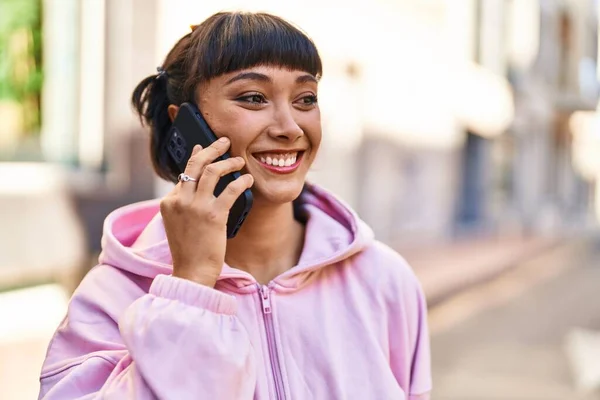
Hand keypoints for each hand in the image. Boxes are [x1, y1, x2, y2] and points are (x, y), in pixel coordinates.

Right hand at [160, 138, 253, 286]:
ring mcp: (195, 207)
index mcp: (168, 202)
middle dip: (211, 148)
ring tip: (240, 160)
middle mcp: (179, 200)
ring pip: (212, 171)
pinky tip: (248, 179)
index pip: (184, 174)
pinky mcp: (213, 215)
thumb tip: (194, 185)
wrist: (192, 272)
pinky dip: (241, 181)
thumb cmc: (189, 250)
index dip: (196, 158)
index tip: (203, 149)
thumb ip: (183, 204)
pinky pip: (230, 189)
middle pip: (195, 164)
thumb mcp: (177, 224)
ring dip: (229, 162)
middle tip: (224, 140)